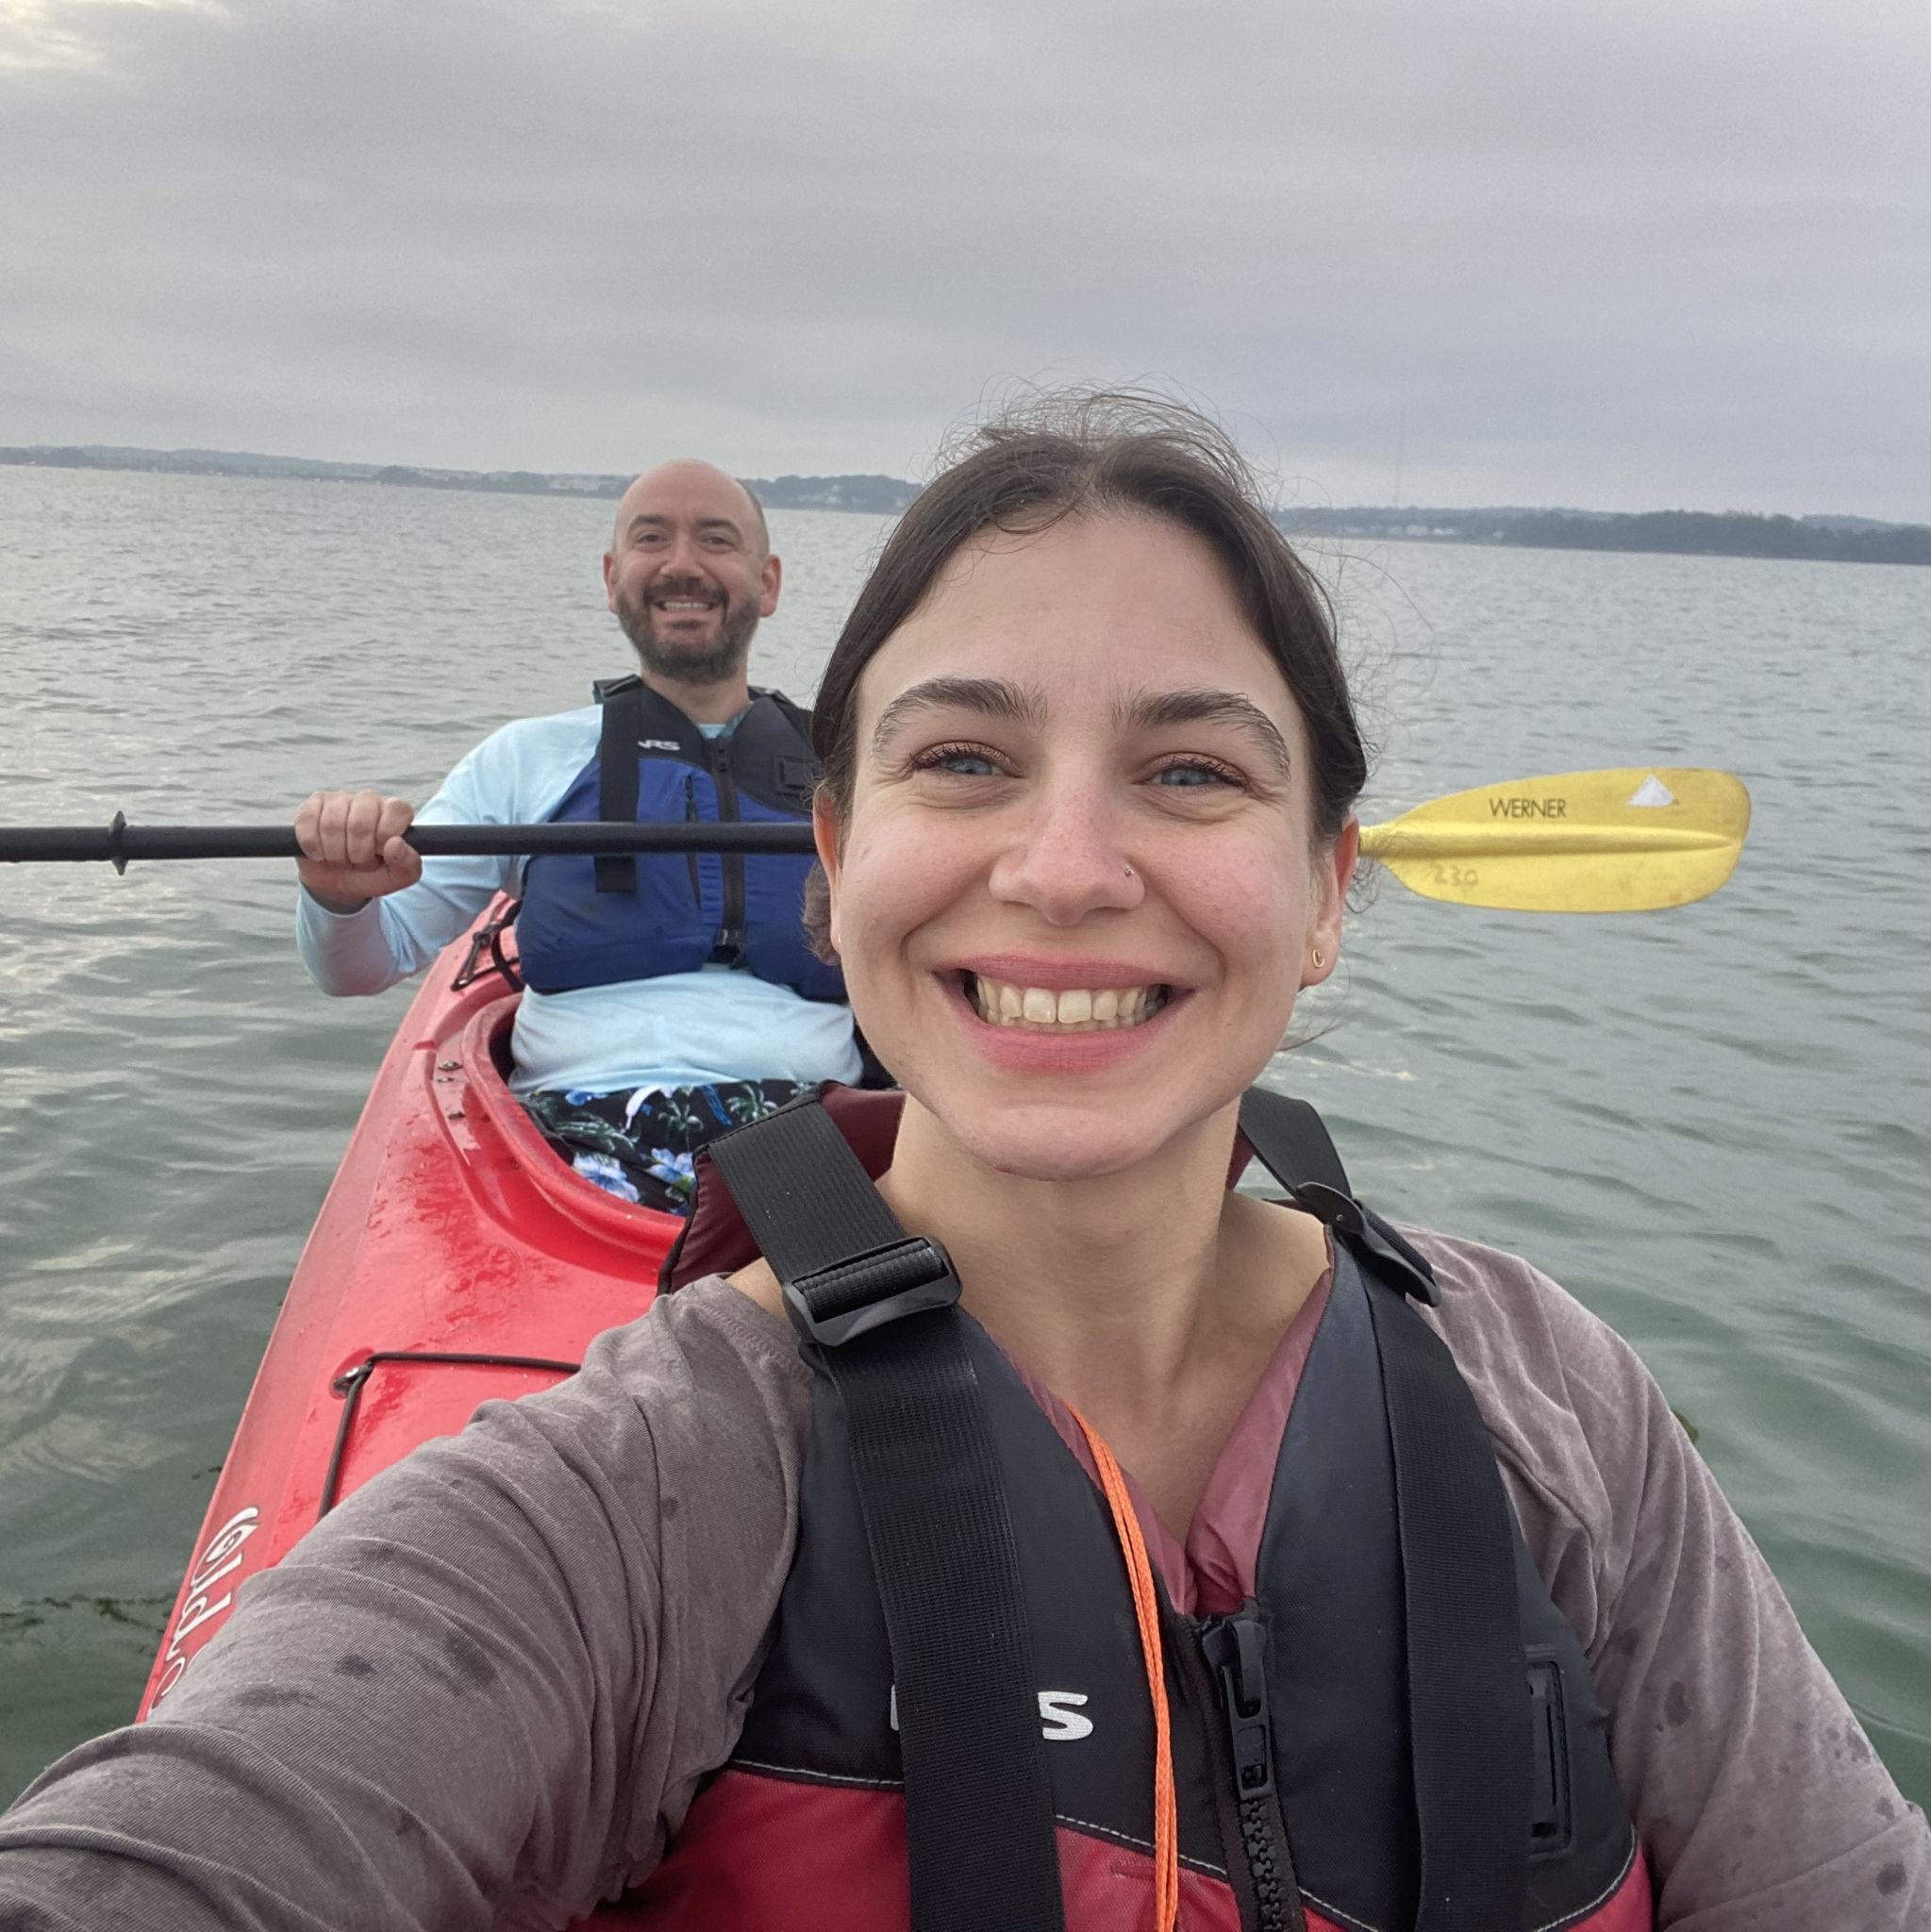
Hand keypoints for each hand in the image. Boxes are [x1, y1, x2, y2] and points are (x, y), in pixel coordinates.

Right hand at [294, 789, 421, 911]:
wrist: (339, 883)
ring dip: (335, 853)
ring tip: (341, 859)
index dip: (384, 840)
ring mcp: (339, 799)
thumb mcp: (398, 876)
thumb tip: (396, 844)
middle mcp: (369, 799)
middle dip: (358, 854)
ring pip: (332, 825)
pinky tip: (320, 853)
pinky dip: (312, 846)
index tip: (380, 855)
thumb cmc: (373, 874)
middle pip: (360, 823)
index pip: (395, 812)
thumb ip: (407, 863)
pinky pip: (308, 822)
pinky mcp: (313, 805)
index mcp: (395, 811)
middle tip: (359, 862)